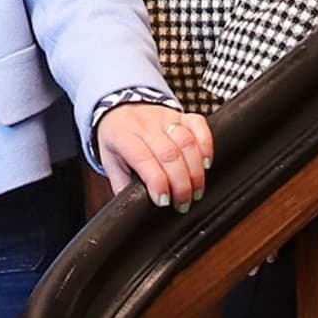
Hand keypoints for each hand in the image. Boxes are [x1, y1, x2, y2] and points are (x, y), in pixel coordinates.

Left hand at [93, 100, 212, 209]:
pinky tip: (206, 164)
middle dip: (181, 184)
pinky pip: (199, 125)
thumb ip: (121, 184)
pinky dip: (207, 146)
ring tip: (196, 191)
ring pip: (187, 142)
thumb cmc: (117, 139)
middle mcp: (145, 125)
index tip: (164, 201)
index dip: (158, 183)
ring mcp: (165, 117)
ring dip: (196, 171)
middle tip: (183, 203)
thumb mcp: (110, 162)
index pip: (144, 159)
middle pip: (170, 154)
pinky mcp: (182, 114)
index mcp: (123, 136)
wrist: (120, 109)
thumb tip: (135, 208)